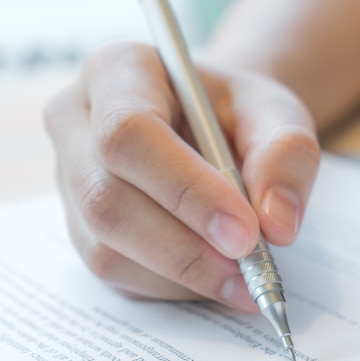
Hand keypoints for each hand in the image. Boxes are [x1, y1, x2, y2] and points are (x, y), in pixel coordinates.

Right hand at [44, 42, 318, 310]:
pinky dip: (173, 287)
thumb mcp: (277, 114)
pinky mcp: (84, 227)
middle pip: (107, 199)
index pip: (129, 133)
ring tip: (244, 280)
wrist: (215, 130)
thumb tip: (277, 225)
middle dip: (185, 248)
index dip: (186, 190)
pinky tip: (216, 279)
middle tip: (251, 270)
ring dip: (182, 276)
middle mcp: (78, 125)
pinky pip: (116, 274)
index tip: (246, 231)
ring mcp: (72, 181)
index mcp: (118, 72)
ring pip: (105, 248)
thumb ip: (286, 155)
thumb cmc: (239, 114)